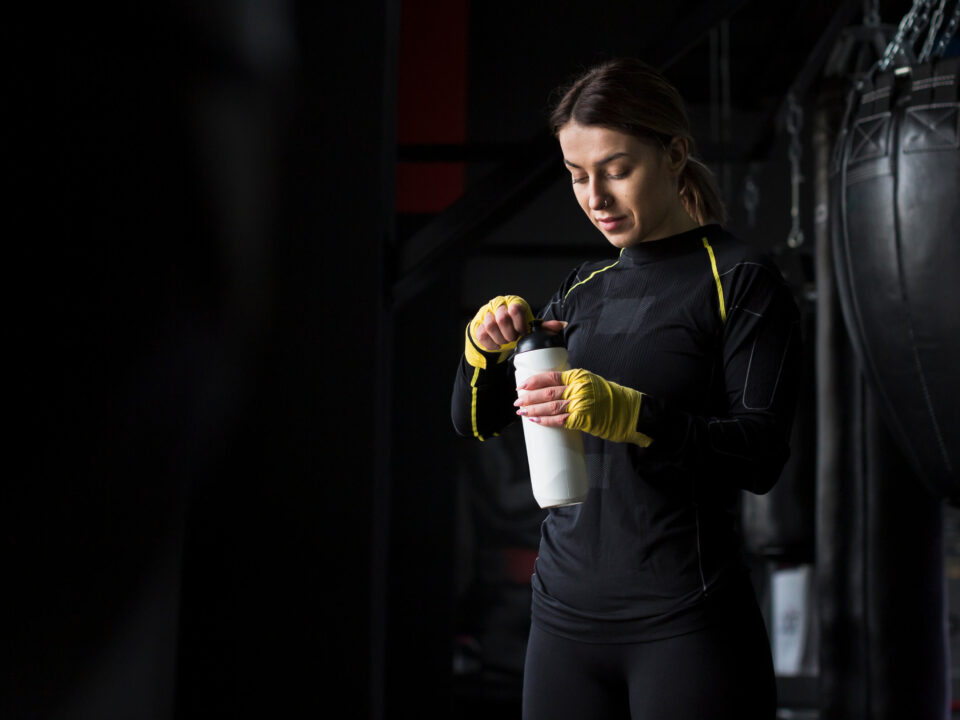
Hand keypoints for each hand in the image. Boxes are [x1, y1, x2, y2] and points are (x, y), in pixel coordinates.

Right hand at [464, 295, 564, 368]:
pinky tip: (497, 345)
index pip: (516, 309)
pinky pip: (482, 334)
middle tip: (513, 339)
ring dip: (500, 338)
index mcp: (513, 302)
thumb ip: (543, 326)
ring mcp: (486, 314)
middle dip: (509, 333)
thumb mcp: (529, 325)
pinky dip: (491, 343)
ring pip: (491, 326)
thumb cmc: (515, 327)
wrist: (496, 332)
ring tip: (505, 342)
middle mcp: (498, 305)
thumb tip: (562, 325)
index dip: (520, 324)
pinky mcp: (478, 324)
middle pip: (502, 318)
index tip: (522, 333)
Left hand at [515, 368, 652, 446]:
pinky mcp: (583, 419)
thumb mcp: (592, 383)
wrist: (631, 411)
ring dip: (533, 409)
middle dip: (529, 397)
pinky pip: (559, 420)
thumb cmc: (612, 398)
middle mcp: (579, 388)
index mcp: (579, 376)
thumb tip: (552, 390)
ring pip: (550, 406)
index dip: (534, 381)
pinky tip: (535, 420)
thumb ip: (574, 384)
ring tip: (521, 412)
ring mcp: (581, 404)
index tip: (522, 385)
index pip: (551, 376)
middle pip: (547, 392)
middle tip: (517, 401)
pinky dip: (545, 421)